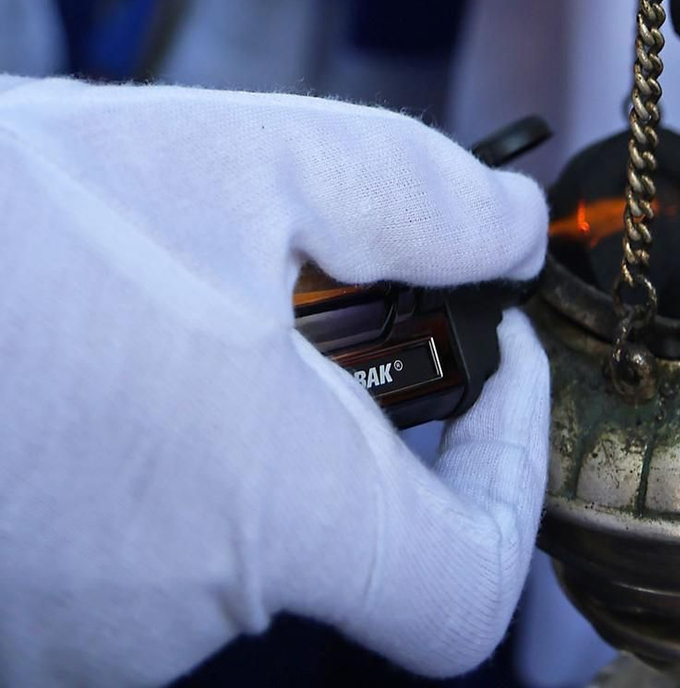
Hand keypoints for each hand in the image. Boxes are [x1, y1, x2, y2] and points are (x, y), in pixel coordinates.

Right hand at [0, 79, 550, 686]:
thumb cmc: (19, 224)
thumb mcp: (253, 159)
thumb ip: (416, 196)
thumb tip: (509, 229)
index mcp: (272, 519)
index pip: (464, 594)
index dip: (511, 473)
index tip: (494, 357)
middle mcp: (171, 621)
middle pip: (328, 539)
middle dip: (340, 404)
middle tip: (298, 280)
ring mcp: (62, 638)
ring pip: (204, 536)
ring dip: (217, 426)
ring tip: (155, 298)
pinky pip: (100, 551)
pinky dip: (121, 461)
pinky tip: (72, 355)